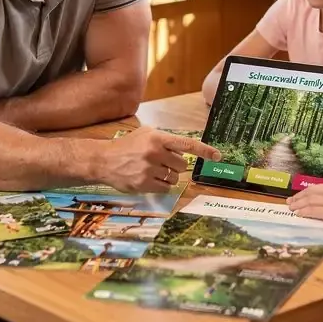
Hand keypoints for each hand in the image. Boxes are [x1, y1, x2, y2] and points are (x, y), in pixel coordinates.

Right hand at [100, 129, 218, 191]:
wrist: (103, 160)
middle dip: (176, 165)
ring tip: (153, 170)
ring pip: (175, 178)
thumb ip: (166, 139)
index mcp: (157, 138)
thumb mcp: (146, 133)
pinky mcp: (144, 184)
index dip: (205, 151)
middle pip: (182, 165)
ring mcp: (149, 169)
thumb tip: (187, 148)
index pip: (187, 144)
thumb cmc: (127, 145)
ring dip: (168, 176)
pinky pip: (166, 188)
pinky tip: (150, 178)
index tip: (218, 156)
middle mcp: (155, 152)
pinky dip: (162, 185)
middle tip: (162, 162)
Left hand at [288, 179, 322, 229]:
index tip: (303, 194)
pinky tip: (299, 214)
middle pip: (311, 193)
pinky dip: (304, 212)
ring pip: (309, 201)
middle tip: (290, 200)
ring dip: (298, 204)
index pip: (321, 187)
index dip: (309, 191)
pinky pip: (313, 212)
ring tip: (291, 207)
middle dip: (300, 197)